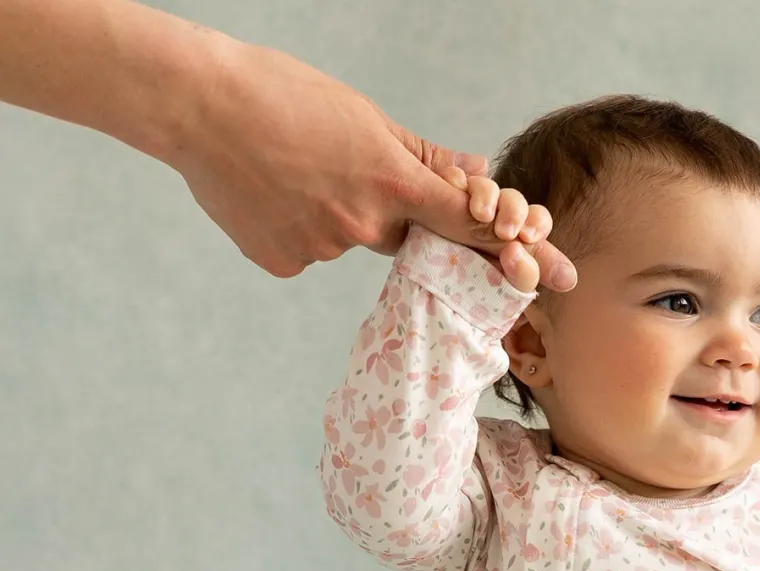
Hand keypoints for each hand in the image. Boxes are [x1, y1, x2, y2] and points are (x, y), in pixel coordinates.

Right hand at [171, 34, 575, 288]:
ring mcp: (323, 249)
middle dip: (385, 209)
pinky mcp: (284, 261)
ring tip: (285, 166)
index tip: (559, 276)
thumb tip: (477, 176)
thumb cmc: (278, 94)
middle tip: (334, 166)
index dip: (514, 249)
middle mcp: (364, 226)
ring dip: (329, 210)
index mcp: (391, 184)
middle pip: (404, 237)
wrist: (191, 102)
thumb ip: (422, 158)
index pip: (468, 225)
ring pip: (349, 241)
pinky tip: (264, 191)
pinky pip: (306, 250)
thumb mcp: (362, 116)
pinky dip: (292, 226)